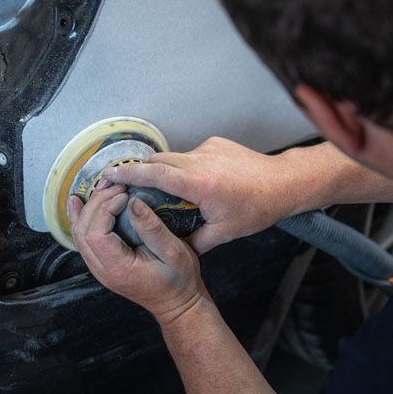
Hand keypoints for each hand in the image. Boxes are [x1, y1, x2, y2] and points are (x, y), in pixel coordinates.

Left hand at [68, 184, 206, 325]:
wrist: (177, 304)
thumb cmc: (179, 280)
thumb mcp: (174, 252)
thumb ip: (152, 228)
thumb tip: (133, 203)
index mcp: (119, 268)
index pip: (96, 234)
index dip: (105, 208)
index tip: (125, 195)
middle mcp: (102, 270)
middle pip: (83, 231)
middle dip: (96, 203)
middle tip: (117, 187)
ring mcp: (99, 269)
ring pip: (79, 234)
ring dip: (87, 208)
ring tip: (102, 187)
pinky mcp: (102, 263)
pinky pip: (84, 239)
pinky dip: (82, 218)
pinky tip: (79, 203)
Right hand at [103, 137, 293, 253]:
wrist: (284, 183)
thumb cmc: (256, 208)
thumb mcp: (223, 233)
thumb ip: (194, 242)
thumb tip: (174, 250)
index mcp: (198, 183)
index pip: (154, 173)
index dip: (128, 174)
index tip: (109, 175)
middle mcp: (200, 160)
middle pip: (158, 161)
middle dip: (141, 172)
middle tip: (126, 185)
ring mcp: (208, 148)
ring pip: (174, 157)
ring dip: (166, 171)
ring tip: (165, 191)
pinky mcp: (216, 143)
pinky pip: (192, 154)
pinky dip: (187, 167)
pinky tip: (198, 183)